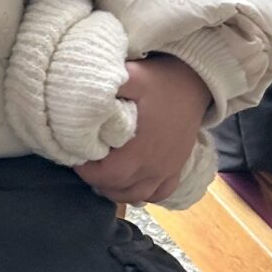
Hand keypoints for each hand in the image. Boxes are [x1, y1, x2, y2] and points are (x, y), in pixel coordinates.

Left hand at [77, 55, 213, 205]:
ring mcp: (168, 169)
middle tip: (86, 164)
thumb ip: (108, 84)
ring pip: (138, 195)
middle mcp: (155, 165)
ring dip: (117, 191)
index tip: (76, 158)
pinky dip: (142, 194)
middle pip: (120, 188)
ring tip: (103, 177)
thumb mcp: (133, 77)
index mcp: (141, 148)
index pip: (108, 175)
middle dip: (98, 180)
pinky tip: (130, 184)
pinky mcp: (177, 167)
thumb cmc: (161, 81)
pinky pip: (160, 193)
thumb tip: (81, 90)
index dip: (88, 172)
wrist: (194, 83)